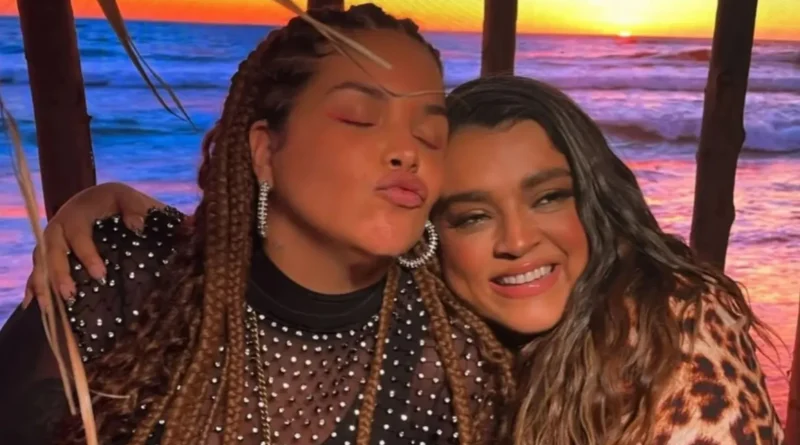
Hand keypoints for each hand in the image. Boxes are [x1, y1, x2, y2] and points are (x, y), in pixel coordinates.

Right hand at [23, 182, 164, 308]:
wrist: (101, 200)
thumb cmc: (117, 202)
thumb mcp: (127, 198)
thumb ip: (134, 207)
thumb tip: (137, 225)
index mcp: (76, 213)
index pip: (78, 234)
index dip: (86, 254)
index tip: (100, 274)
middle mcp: (58, 226)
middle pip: (52, 250)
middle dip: (58, 273)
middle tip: (69, 295)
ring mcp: (51, 241)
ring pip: (40, 261)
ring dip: (42, 284)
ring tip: (47, 307)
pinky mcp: (48, 252)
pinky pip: (37, 269)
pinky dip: (33, 285)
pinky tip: (32, 304)